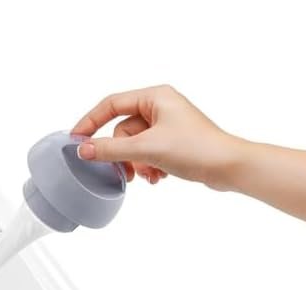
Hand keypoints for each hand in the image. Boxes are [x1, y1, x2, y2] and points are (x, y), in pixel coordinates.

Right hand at [72, 85, 243, 188]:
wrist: (229, 167)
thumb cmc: (196, 148)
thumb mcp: (146, 149)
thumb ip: (110, 149)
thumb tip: (83, 150)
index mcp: (155, 96)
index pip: (111, 104)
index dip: (90, 121)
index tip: (75, 140)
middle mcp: (161, 106)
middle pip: (122, 130)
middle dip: (123, 154)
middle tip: (126, 172)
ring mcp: (167, 125)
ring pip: (134, 145)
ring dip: (137, 163)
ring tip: (148, 175)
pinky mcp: (173, 142)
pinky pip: (146, 153)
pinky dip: (148, 166)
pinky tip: (158, 177)